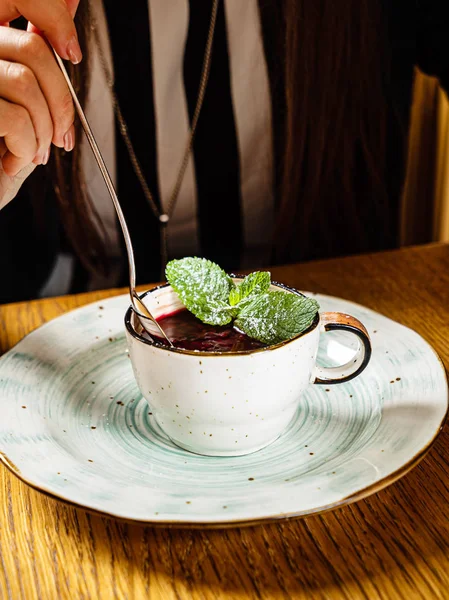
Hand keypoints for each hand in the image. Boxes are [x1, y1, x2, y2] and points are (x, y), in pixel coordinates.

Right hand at [0, 0, 80, 205]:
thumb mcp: (22, 119)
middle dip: (62, 102)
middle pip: (34, 49)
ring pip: (26, 83)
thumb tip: (64, 40)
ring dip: (43, 130)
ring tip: (32, 154)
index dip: (53, 17)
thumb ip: (37, 80)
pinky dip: (26, 147)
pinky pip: (14, 115)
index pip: (20, 3)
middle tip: (61, 138)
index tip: (73, 53)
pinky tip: (12, 162)